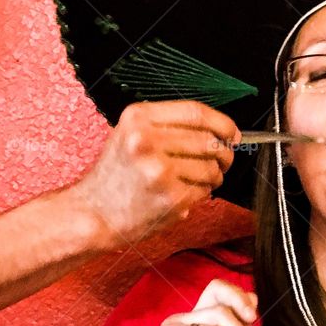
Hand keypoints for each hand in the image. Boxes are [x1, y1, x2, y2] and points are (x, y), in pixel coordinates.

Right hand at [71, 101, 241, 250]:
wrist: (94, 213)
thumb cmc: (115, 176)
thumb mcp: (131, 135)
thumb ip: (168, 126)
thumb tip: (219, 130)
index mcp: (138, 118)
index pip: (195, 112)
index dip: (222, 122)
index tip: (232, 133)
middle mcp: (146, 140)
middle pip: (208, 140)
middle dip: (224, 153)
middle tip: (222, 161)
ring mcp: (159, 170)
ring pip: (211, 168)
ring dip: (214, 176)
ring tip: (197, 180)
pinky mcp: (169, 197)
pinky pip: (204, 191)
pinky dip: (201, 194)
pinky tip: (184, 194)